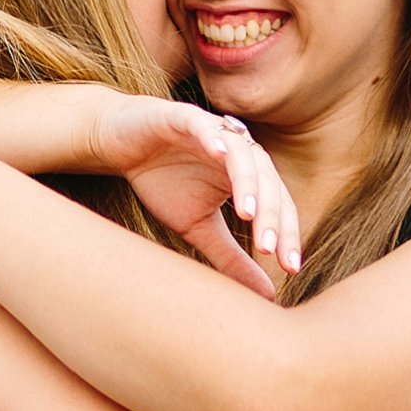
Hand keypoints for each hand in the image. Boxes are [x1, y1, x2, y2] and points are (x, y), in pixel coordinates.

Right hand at [87, 92, 302, 294]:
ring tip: (249, 213)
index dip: (285, 235)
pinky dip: (214, 138)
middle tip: (268, 249)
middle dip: (271, 217)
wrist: (120, 144)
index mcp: (248, 178)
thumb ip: (231, 257)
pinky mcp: (184, 116)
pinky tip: (219, 155)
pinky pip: (204, 125)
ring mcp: (214, 132)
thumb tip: (267, 294)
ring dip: (249, 182)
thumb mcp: (198, 227)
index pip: (277, 206)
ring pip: (243, 154)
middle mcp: (239, 153)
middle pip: (268, 182)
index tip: (290, 268)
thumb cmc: (163, 181)